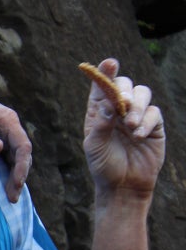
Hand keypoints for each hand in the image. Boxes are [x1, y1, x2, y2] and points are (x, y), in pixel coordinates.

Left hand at [0, 85, 31, 202]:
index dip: (22, 165)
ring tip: (10, 198)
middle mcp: (9, 128)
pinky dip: (6, 173)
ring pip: (14, 159)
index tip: (17, 182)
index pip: (22, 146)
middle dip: (19, 176)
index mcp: (7, 120)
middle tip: (13, 197)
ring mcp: (3, 135)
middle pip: (21, 155)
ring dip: (13, 177)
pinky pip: (5, 160)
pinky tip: (4, 187)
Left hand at [83, 59, 164, 195]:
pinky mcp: (153, 126)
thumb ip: (100, 123)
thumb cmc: (103, 165)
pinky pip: (154, 113)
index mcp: (98, 112)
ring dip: (138, 107)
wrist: (123, 185)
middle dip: (125, 90)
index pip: (101, 87)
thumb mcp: (95, 146)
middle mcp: (117, 110)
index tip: (109, 63)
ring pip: (143, 94)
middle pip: (125, 85)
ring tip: (130, 126)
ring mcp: (137, 116)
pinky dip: (146, 122)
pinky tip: (138, 136)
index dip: (105, 73)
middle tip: (124, 104)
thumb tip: (108, 102)